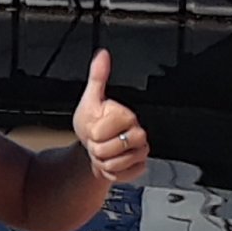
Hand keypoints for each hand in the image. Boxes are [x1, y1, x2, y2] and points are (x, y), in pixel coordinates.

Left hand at [71, 49, 147, 183]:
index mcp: (127, 115)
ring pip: (112, 165)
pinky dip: (109, 173)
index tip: (95, 128)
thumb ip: (97, 77)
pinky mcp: (140, 167)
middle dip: (95, 149)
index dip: (92, 134)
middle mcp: (138, 133)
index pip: (101, 132)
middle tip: (99, 141)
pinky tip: (111, 162)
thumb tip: (102, 55)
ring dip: (101, 162)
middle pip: (107, 150)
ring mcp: (140, 152)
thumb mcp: (91, 100)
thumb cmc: (94, 123)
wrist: (97, 146)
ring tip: (104, 151)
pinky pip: (119, 176)